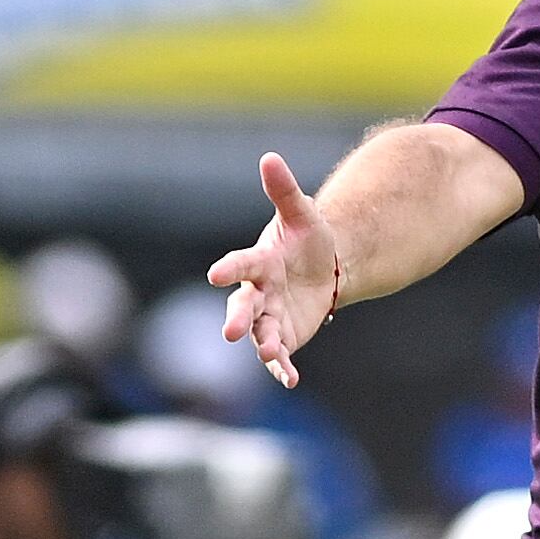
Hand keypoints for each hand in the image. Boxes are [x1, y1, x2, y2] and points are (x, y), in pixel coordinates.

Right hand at [206, 152, 342, 386]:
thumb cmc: (306, 239)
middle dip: (236, 318)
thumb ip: (284, 191)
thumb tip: (269, 158)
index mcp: (259, 262)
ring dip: (264, 344)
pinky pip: (278, 355)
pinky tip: (289, 380)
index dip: (229, 269)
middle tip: (230, 332)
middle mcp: (257, 292)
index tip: (215, 275)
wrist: (324, 268)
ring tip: (271, 352)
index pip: (241, 265)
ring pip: (259, 333)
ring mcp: (268, 317)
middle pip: (243, 306)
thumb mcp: (302, 214)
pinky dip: (281, 367)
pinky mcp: (282, 337)